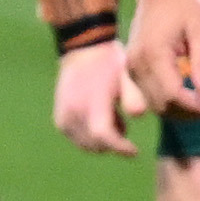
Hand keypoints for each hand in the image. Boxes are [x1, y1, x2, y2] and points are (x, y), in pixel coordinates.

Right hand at [49, 37, 139, 156]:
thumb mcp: (127, 75)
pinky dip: (89, 137)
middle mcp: (74, 112)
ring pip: (85, 145)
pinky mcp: (60, 119)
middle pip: (96, 145)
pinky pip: (76, 139)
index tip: (134, 151)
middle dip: (113, 144)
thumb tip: (139, 115)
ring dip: (101, 141)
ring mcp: (64, 117)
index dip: (120, 148)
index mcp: (92, 101)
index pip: (104, 136)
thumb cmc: (110, 62)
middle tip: (123, 125)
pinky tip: (98, 119)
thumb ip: (134, 96)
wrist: (83, 49)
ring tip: (111, 119)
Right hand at [125, 0, 199, 118]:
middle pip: (163, 105)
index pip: (173, 95)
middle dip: (192, 112)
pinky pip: (151, 95)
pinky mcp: (134, 69)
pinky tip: (193, 96)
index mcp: (154, 53)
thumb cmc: (186, 4)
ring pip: (156, 105)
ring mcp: (132, 68)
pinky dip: (172, 102)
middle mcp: (137, 65)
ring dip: (183, 110)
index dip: (196, 107)